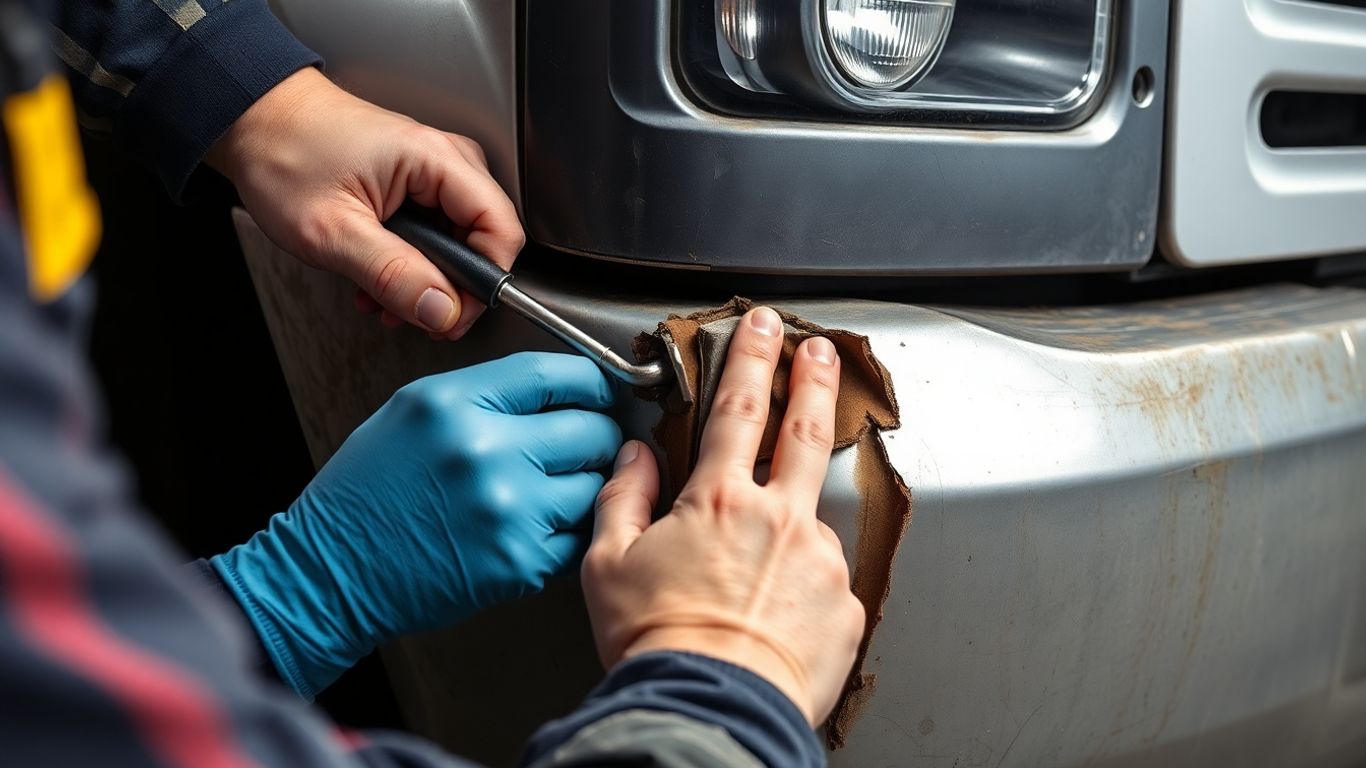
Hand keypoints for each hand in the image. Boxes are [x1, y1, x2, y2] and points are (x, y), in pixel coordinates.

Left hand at [206, 67, 522, 339]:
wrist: (252, 121)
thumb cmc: (284, 154)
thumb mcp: (334, 230)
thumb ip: (393, 275)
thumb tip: (442, 310)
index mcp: (436, 160)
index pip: (502, 230)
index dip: (483, 283)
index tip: (451, 313)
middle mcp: (445, 159)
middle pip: (486, 240)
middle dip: (449, 288)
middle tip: (413, 311)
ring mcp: (432, 170)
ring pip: (460, 241)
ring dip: (425, 280)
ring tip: (384, 296)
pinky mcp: (416, 182)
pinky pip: (437, 232)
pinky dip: (413, 262)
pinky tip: (379, 276)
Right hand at [212, 352, 620, 697]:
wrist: (330, 573)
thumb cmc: (365, 496)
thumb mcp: (412, 413)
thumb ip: (484, 395)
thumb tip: (555, 392)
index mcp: (455, 403)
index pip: (555, 375)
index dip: (590, 383)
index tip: (597, 392)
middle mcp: (485, 449)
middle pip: (590, 431)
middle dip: (594, 439)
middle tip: (581, 449)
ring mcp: (507, 508)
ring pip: (595, 487)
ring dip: (583, 490)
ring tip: (550, 493)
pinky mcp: (518, 560)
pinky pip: (578, 538)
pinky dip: (566, 534)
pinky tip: (535, 529)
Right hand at [581, 307, 864, 724]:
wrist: (710, 709)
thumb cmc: (657, 643)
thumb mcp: (607, 564)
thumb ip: (621, 498)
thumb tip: (634, 457)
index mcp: (719, 499)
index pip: (739, 406)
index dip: (752, 357)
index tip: (762, 327)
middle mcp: (779, 518)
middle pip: (805, 430)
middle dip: (813, 380)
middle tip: (821, 351)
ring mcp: (820, 560)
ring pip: (810, 518)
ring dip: (791, 523)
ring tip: (757, 568)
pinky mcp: (844, 604)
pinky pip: (823, 581)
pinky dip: (801, 586)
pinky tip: (773, 614)